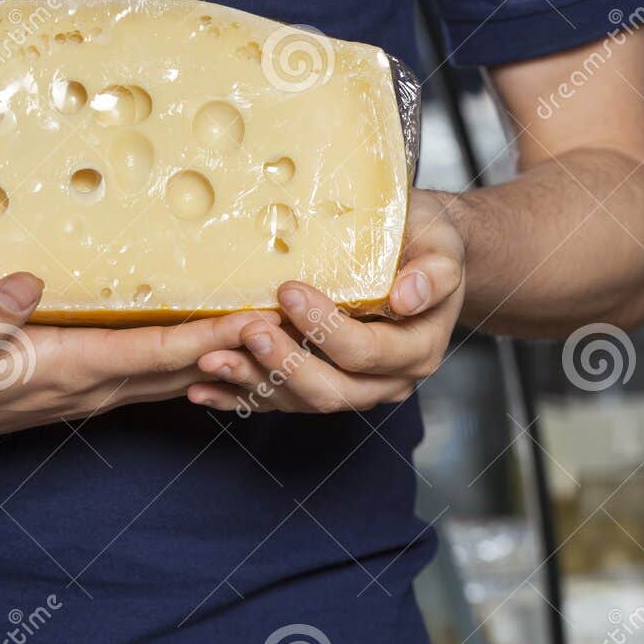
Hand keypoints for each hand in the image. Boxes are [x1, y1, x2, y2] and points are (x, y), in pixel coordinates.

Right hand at [0, 272, 278, 448]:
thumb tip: (26, 285)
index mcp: (68, 369)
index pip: (157, 352)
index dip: (212, 337)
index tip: (260, 319)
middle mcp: (90, 385)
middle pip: (183, 367)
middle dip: (241, 347)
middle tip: (294, 320)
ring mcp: (88, 389)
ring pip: (173, 374)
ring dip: (225, 356)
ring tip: (274, 330)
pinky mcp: (80, 382)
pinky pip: (151, 375)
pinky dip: (191, 361)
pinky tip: (214, 347)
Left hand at [187, 189, 466, 414]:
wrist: (418, 252)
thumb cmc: (426, 241)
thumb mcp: (441, 246)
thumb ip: (432, 273)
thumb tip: (407, 295)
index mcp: (416, 350)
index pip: (366, 352)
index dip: (325, 328)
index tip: (289, 291)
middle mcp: (386, 380)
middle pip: (331, 390)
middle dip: (284, 363)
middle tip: (247, 330)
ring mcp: (352, 389)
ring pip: (300, 400)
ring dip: (253, 382)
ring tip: (211, 360)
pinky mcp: (321, 386)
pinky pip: (279, 401)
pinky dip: (240, 396)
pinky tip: (202, 389)